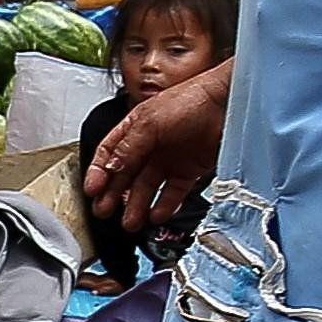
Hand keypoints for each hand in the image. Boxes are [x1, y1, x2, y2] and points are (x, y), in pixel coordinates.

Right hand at [82, 57, 230, 232]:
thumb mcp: (149, 122)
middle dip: (113, 195)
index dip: (98, 172)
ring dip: (137, 205)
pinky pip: (173, 193)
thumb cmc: (191, 99)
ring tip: (131, 222)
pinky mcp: (190, 170)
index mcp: (134, 128)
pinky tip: (156, 215)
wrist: (229, 103)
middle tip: (105, 211)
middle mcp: (150, 144)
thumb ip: (128, 147)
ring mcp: (170, 158)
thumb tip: (110, 168)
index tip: (92, 191)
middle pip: (126, 174)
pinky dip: (165, 206)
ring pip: (147, 187)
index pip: (109, 154)